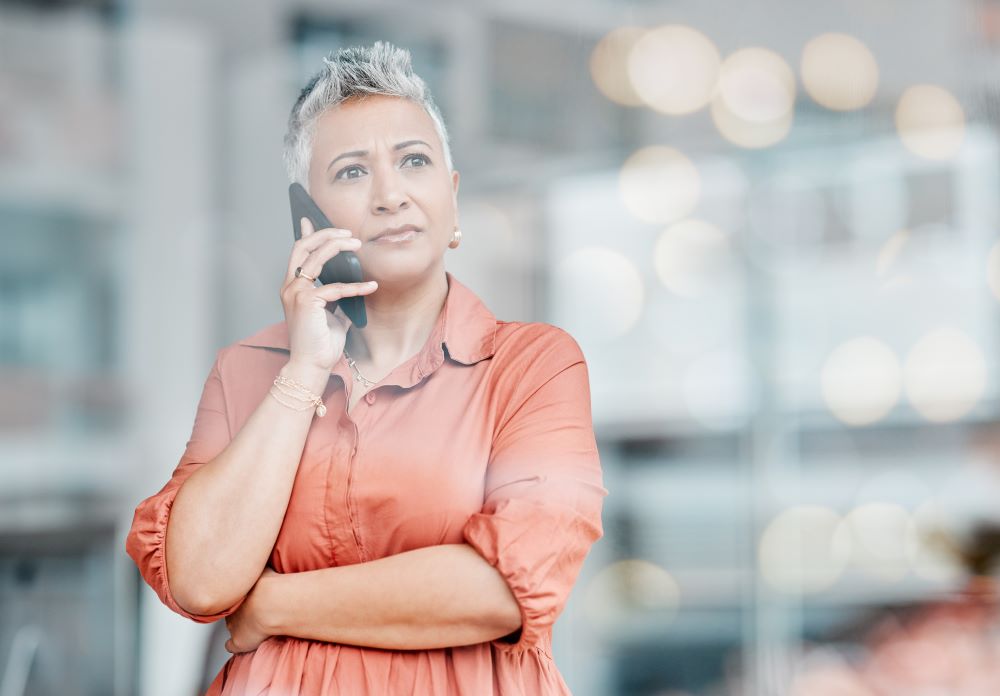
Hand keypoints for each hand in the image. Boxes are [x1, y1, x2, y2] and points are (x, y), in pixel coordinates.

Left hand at [224, 567, 280, 653]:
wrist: (273, 603)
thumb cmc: (271, 583)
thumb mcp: (264, 565)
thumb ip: (258, 563)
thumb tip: (258, 555)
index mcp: (235, 592)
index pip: (231, 595)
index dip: (241, 596)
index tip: (249, 595)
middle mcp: (231, 607)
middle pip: (230, 609)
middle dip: (238, 609)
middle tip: (251, 608)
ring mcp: (233, 625)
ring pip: (231, 626)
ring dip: (238, 625)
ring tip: (252, 624)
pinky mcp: (239, 641)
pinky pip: (231, 646)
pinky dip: (236, 645)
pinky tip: (241, 644)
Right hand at [281, 217, 378, 373]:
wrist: (311, 365)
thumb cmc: (320, 342)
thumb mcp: (330, 313)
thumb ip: (336, 295)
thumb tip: (350, 281)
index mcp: (293, 287)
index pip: (298, 253)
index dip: (306, 234)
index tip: (310, 218)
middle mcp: (290, 286)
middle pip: (303, 247)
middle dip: (325, 234)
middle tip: (347, 232)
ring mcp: (296, 293)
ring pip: (316, 257)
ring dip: (338, 246)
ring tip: (357, 244)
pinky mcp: (307, 302)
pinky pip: (335, 287)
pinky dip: (355, 286)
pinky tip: (371, 287)